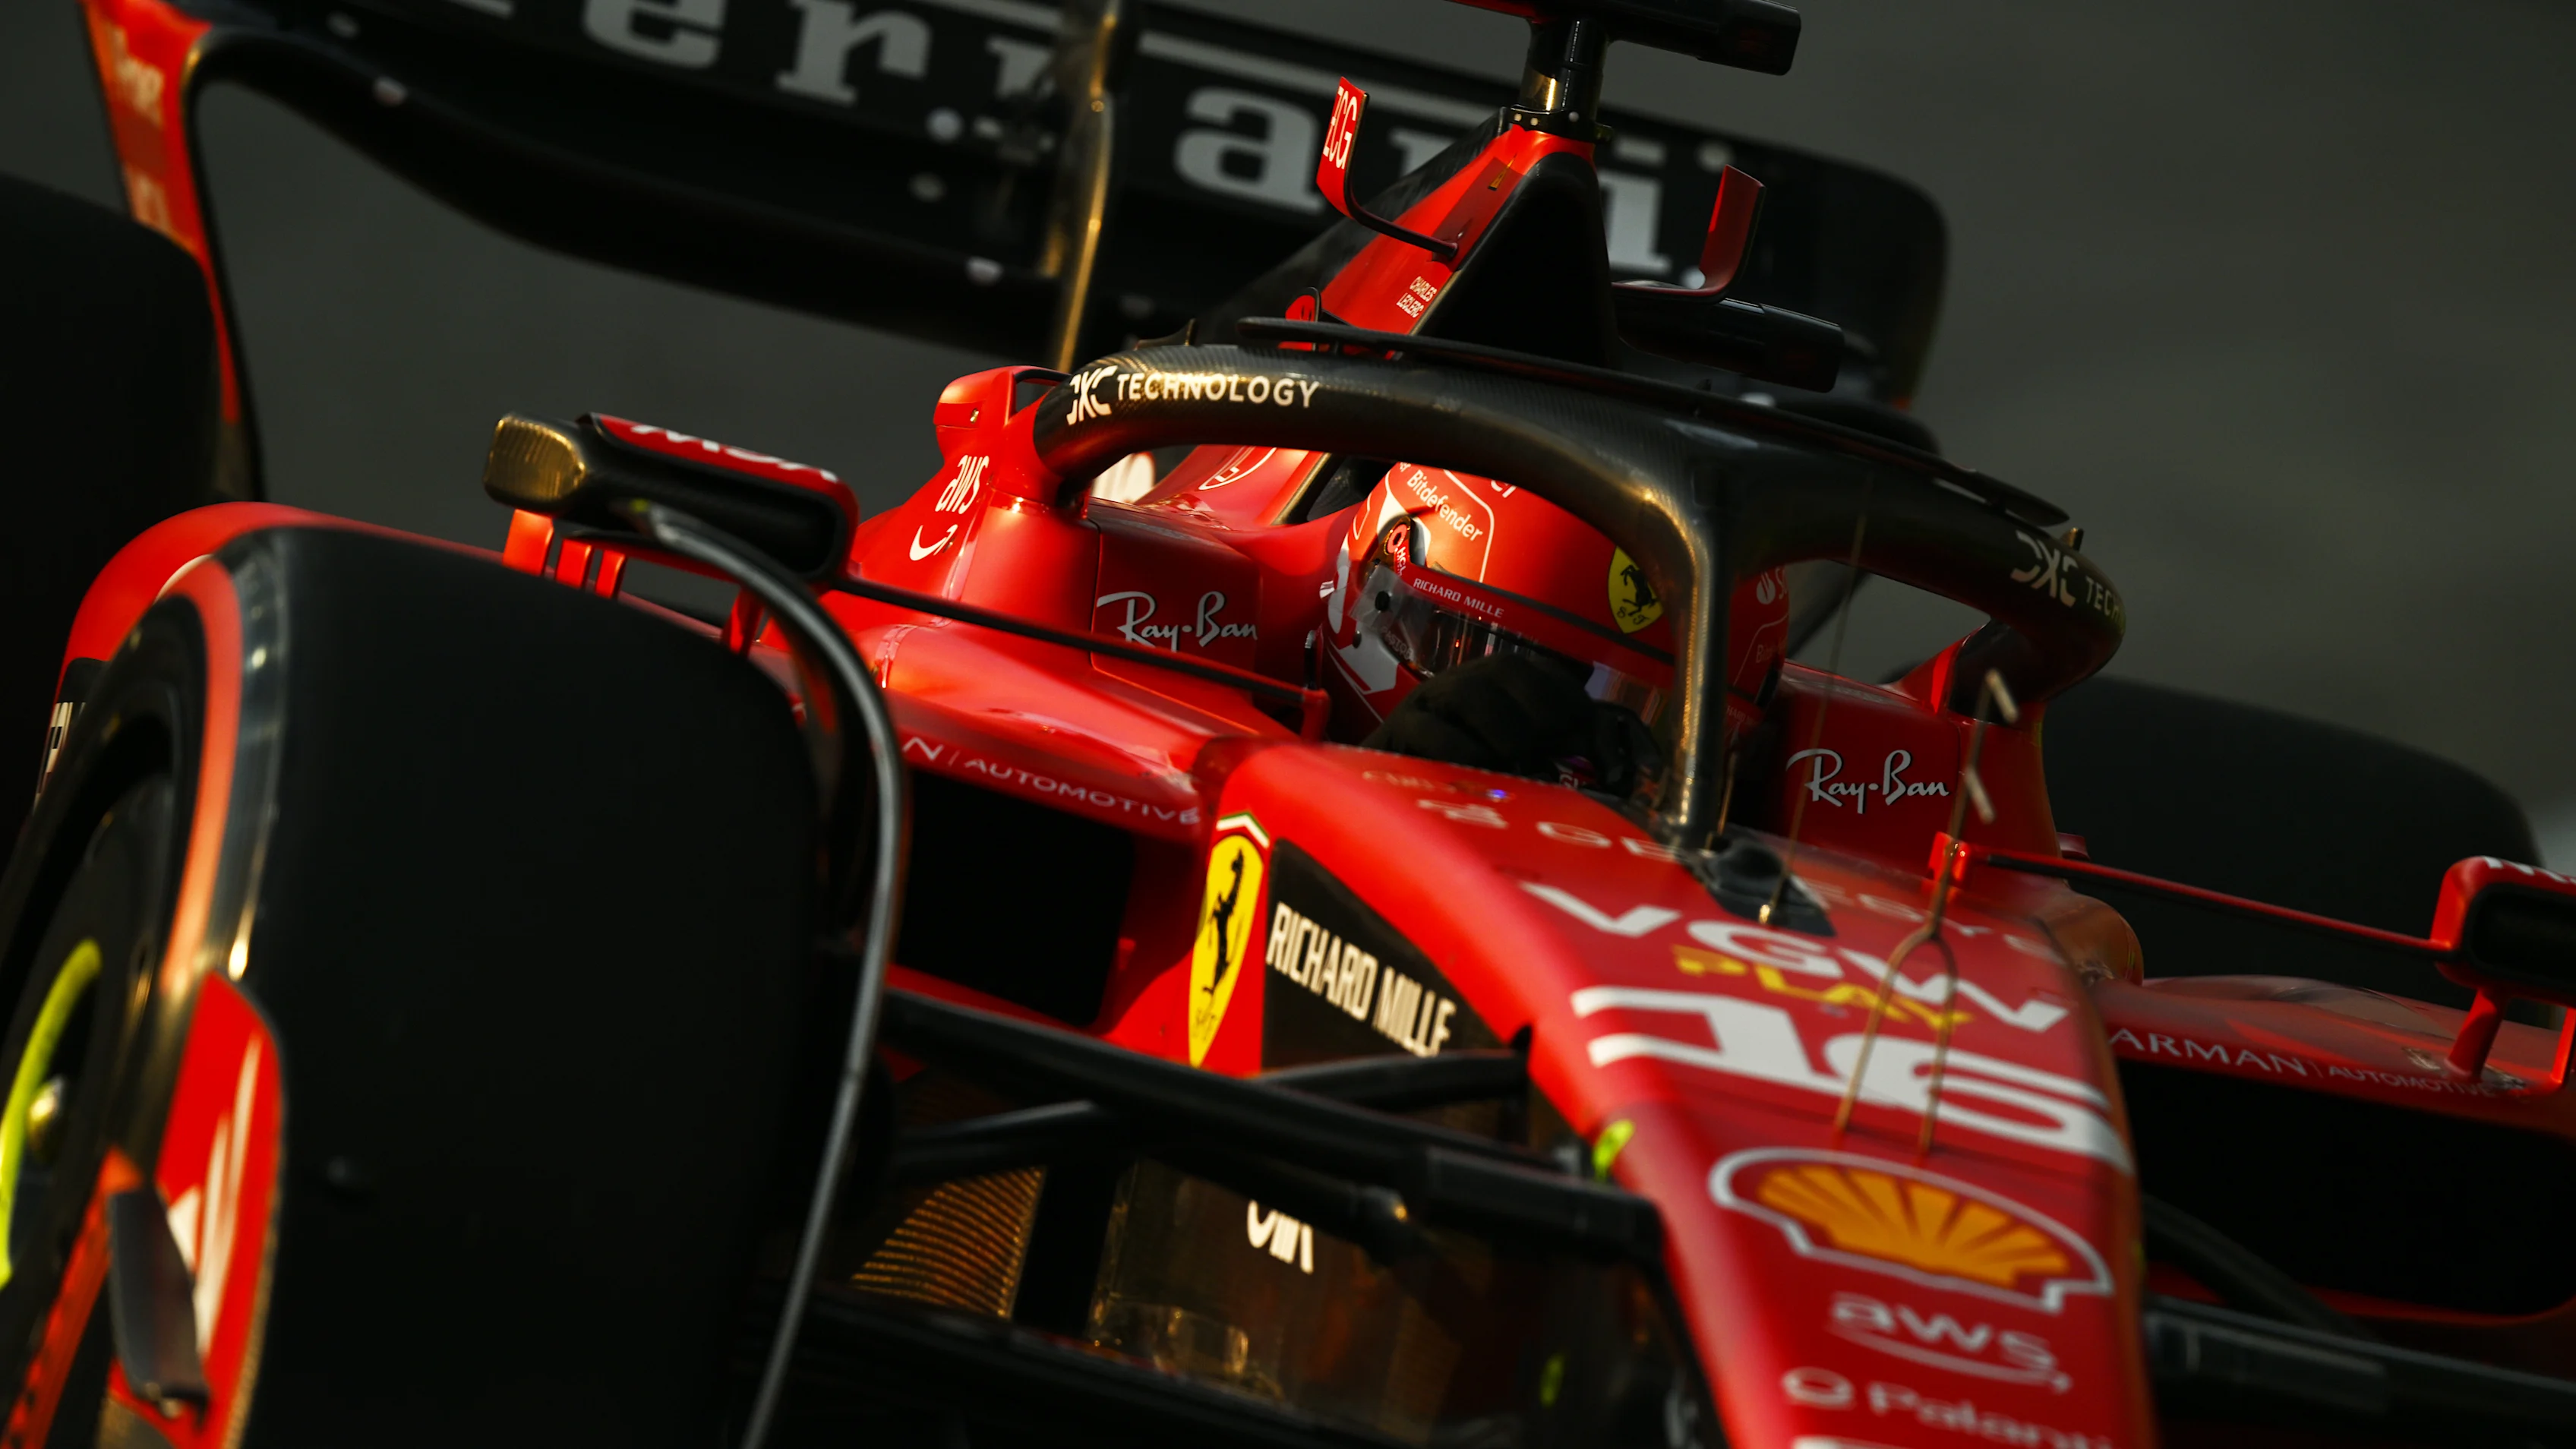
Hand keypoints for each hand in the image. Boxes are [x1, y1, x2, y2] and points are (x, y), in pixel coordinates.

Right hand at [1362, 654, 1660, 794]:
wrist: (1384, 796)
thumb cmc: (1461, 781)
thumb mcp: (1515, 767)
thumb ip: (1563, 758)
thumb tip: (1624, 770)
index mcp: (1500, 689)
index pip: (1545, 676)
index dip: (1571, 702)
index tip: (1586, 737)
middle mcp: (1465, 686)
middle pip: (1508, 670)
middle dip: (1538, 708)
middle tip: (1547, 750)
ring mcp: (1430, 705)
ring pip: (1470, 691)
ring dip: (1502, 728)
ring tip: (1512, 762)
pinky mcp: (1397, 732)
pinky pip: (1430, 729)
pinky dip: (1459, 751)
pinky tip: (1474, 774)